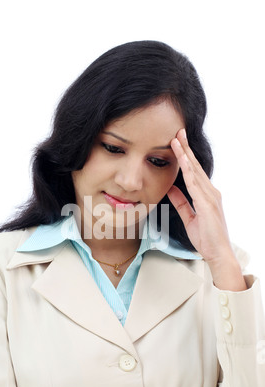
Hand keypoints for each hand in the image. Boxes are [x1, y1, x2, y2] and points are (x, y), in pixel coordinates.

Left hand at [167, 129, 246, 290]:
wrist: (218, 254)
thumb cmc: (206, 238)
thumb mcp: (188, 217)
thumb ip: (181, 202)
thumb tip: (171, 188)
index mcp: (206, 195)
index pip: (193, 172)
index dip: (185, 157)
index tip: (176, 142)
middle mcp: (210, 192)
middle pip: (196, 167)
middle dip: (186, 149)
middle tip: (178, 132)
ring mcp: (210, 197)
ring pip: (195, 172)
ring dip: (186, 155)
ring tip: (177, 140)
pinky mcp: (208, 205)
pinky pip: (196, 185)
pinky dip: (190, 172)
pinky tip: (184, 162)